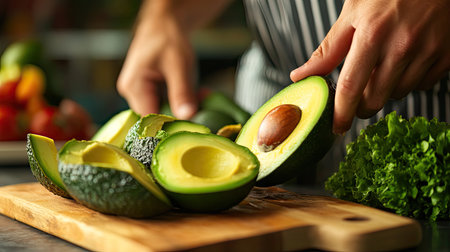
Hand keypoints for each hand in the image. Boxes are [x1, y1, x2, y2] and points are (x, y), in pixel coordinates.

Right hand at [117, 0, 230, 118]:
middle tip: (203, 101)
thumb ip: (182, 92)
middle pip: (158, 115)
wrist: (165, 24)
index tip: (195, 119)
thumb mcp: (178, 66)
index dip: (173, 122)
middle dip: (182, 111)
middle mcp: (132, 93)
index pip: (151, 118)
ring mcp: (140, 92)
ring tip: (202, 95)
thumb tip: (188, 116)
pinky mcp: (150, 92)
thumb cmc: (167, 39)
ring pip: (165, 110)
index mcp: (133, 87)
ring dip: (184, 105)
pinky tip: (195, 93)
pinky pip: (167, 103)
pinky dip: (182, 100)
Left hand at [290, 0, 449, 133]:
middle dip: (361, 106)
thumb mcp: (352, 13)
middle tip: (356, 97)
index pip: (351, 86)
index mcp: (372, 35)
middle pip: (375, 99)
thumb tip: (301, 75)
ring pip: (398, 94)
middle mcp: (401, 46)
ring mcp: (427, 51)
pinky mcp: (446, 56)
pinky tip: (404, 62)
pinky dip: (409, 81)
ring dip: (385, 90)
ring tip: (382, 67)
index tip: (337, 126)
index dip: (341, 112)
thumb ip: (328, 49)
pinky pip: (423, 85)